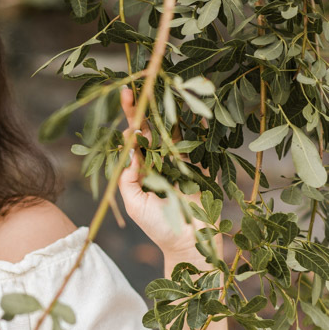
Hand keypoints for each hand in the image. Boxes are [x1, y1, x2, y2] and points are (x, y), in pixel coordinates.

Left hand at [117, 86, 211, 261]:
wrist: (190, 244)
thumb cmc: (159, 227)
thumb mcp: (135, 204)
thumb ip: (128, 178)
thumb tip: (127, 147)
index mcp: (143, 167)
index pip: (134, 138)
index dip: (130, 118)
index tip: (126, 96)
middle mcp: (161, 160)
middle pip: (152, 128)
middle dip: (146, 106)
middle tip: (138, 84)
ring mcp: (183, 161)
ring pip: (175, 131)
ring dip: (170, 109)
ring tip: (164, 85)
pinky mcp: (202, 166)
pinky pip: (201, 143)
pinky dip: (200, 125)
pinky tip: (197, 107)